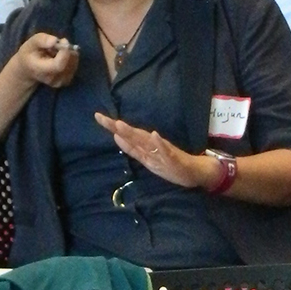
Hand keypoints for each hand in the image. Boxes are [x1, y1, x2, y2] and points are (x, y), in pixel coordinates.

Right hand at [12, 32, 78, 88]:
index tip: (63, 41)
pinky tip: (62, 56)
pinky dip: (71, 58)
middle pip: (68, 64)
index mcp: (40, 70)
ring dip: (70, 53)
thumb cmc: (29, 55)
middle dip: (68, 50)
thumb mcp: (31, 43)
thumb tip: (54, 40)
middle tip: (61, 42)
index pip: (58, 65)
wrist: (28, 70)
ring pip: (73, 64)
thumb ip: (41, 40)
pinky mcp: (65, 82)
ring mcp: (59, 82)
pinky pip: (74, 67)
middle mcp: (51, 79)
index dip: (65, 52)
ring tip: (58, 50)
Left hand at [94, 112, 214, 189]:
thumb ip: (132, 149)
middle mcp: (151, 145)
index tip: (97, 116)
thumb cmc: (169, 164)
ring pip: (146, 140)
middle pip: (132, 135)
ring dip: (133, 133)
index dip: (112, 127)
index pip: (125, 135)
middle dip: (118, 127)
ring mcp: (163, 150)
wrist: (193, 172)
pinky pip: (166, 151)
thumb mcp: (146, 159)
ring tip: (120, 125)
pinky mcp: (174, 157)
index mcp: (144, 146)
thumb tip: (115, 136)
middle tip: (101, 118)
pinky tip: (154, 135)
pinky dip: (160, 143)